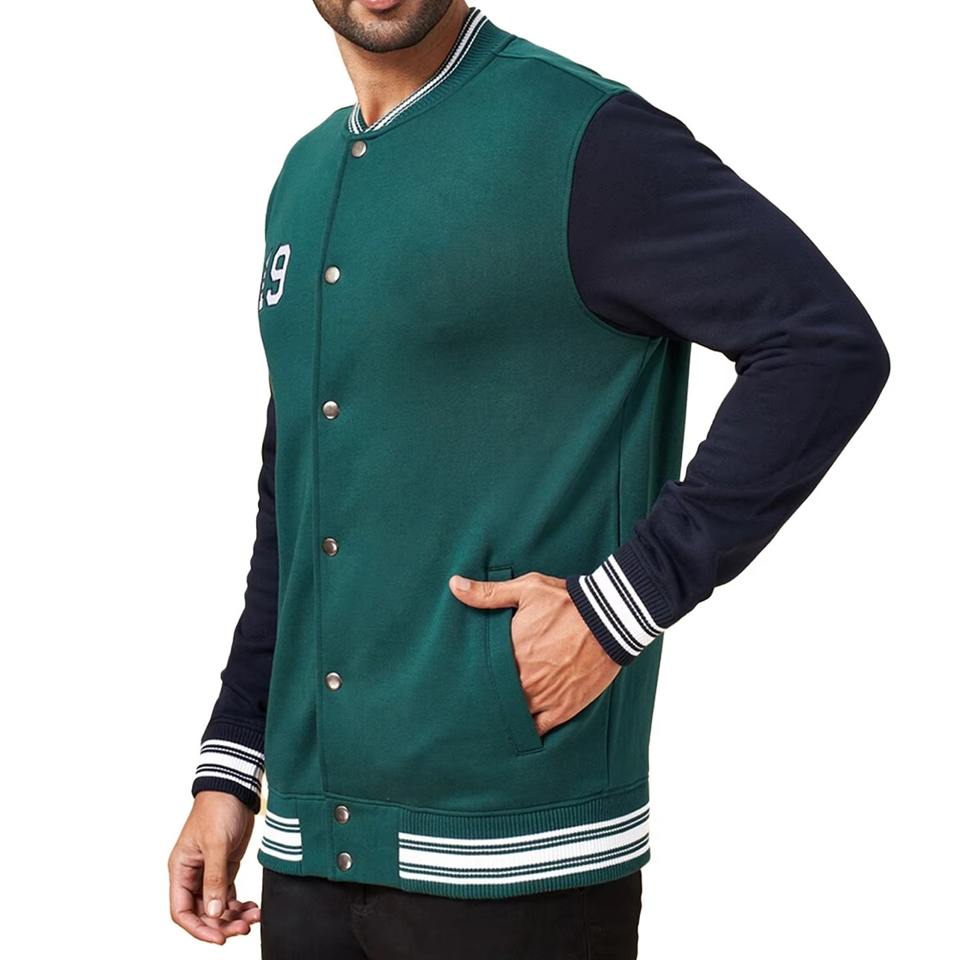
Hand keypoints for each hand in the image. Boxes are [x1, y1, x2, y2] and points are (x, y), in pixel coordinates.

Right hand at [168, 792, 260, 943]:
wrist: (235, 788)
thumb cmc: (218, 809)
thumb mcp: (216, 844)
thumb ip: (214, 878)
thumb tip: (212, 913)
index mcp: (181, 869)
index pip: (182, 911)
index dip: (198, 929)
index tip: (219, 938)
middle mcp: (192, 874)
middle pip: (202, 913)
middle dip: (221, 924)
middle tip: (244, 928)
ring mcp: (209, 872)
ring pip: (217, 906)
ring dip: (234, 916)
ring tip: (254, 917)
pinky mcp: (226, 867)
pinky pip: (229, 895)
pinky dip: (240, 905)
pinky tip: (253, 908)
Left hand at [449, 570, 620, 736]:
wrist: (611, 618)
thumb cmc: (567, 602)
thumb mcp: (526, 590)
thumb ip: (488, 593)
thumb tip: (454, 585)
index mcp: (510, 652)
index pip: (481, 672)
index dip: (473, 677)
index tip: (465, 678)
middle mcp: (523, 679)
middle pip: (495, 697)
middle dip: (487, 697)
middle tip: (474, 701)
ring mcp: (543, 696)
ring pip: (514, 715)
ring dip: (505, 714)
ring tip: (492, 718)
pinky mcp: (563, 708)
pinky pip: (539, 729)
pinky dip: (528, 730)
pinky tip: (520, 728)